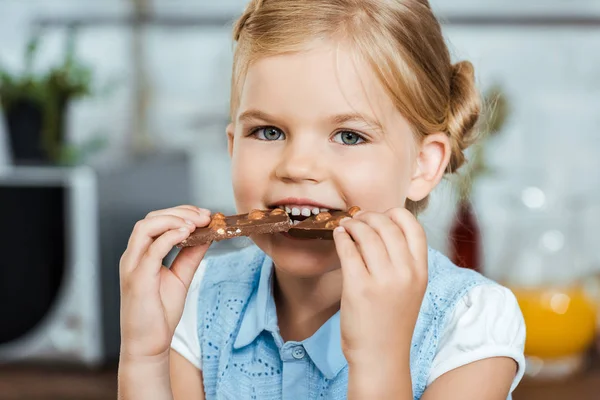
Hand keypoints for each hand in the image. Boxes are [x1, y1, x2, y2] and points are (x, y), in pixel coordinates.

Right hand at [119, 205, 210, 360]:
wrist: (149, 344)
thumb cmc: (160, 312)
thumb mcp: (181, 276)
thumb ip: (191, 255)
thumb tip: (207, 235)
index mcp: (141, 254)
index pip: (156, 220)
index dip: (180, 213)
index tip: (205, 215)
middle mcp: (133, 256)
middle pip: (150, 218)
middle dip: (180, 212)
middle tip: (205, 216)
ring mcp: (132, 266)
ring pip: (145, 228)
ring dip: (173, 220)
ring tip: (196, 223)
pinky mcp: (137, 279)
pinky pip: (151, 250)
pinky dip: (169, 237)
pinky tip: (187, 234)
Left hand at [333, 208, 427, 396]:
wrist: (380, 355)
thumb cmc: (392, 321)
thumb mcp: (410, 289)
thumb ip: (403, 261)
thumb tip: (381, 227)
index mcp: (420, 271)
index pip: (414, 227)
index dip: (395, 214)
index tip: (381, 215)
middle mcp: (405, 273)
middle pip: (387, 225)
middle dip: (369, 216)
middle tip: (358, 218)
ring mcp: (383, 280)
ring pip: (367, 234)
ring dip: (353, 224)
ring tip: (346, 226)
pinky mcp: (359, 287)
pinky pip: (348, 250)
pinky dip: (342, 237)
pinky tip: (339, 236)